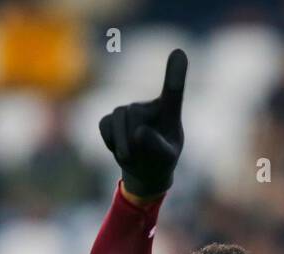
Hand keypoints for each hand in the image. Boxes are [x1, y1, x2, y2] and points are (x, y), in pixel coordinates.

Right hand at [99, 48, 185, 199]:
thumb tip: (139, 132)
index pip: (173, 91)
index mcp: (169, 111)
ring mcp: (128, 110)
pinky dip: (110, 142)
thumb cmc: (161, 160)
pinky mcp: (111, 118)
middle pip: (135, 113)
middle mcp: (148, 105)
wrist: (145, 170)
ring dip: (123, 144)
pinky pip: (105, 126)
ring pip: (119, 118)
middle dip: (135, 140)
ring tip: (131, 158)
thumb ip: (157, 146)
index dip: (175, 73)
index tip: (179, 52)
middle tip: (144, 157)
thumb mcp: (166, 158)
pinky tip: (119, 148)